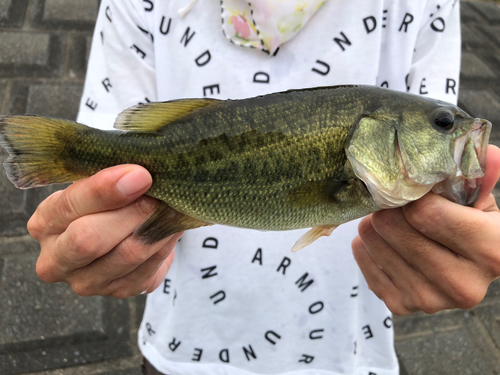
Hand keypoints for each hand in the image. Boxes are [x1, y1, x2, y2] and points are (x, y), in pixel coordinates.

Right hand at [29, 165, 181, 297]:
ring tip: (172, 207)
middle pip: (90, 240)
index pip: (71, 205)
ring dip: (155, 228)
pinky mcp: (119, 291)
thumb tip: (140, 173)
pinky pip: (149, 268)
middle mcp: (57, 260)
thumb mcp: (98, 184)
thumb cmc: (106, 201)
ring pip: (126, 255)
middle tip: (160, 195)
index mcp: (45, 223)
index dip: (106, 190)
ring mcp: (86, 282)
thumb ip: (111, 179)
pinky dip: (165, 243)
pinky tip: (173, 226)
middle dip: (132, 212)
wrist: (120, 230)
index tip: (139, 175)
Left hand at [352, 145, 499, 314]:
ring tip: (387, 218)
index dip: (410, 194)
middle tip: (391, 200)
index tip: (408, 187)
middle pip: (393, 227)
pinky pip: (364, 264)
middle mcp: (463, 285)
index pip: (426, 213)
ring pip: (374, 243)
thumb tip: (489, 153)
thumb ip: (479, 174)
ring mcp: (431, 301)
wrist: (465, 268)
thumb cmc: (472, 225)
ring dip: (373, 225)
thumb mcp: (480, 199)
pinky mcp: (403, 305)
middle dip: (387, 207)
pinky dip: (365, 247)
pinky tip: (380, 239)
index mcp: (491, 252)